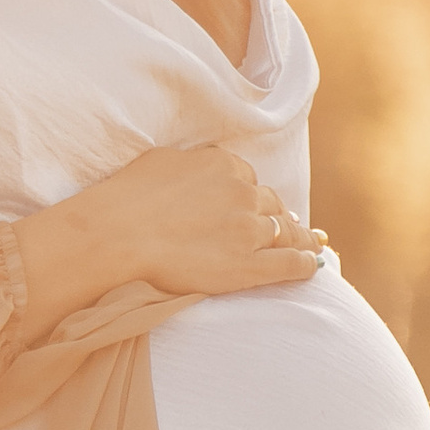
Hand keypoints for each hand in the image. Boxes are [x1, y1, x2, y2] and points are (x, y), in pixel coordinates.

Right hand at [13, 143, 324, 334]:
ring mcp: (249, 229)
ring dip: (301, 239)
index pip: (249, 180)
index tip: (260, 208)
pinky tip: (314, 268)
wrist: (115, 235)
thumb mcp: (160, 162)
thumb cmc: (125, 199)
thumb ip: (189, 164)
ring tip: (314, 246)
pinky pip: (290, 264)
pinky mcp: (248, 265)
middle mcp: (242, 192)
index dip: (254, 197)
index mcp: (223, 165)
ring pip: (288, 233)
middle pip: (271, 205)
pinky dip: (305, 265)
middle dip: (280, 217)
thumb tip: (199, 167)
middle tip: (293, 228)